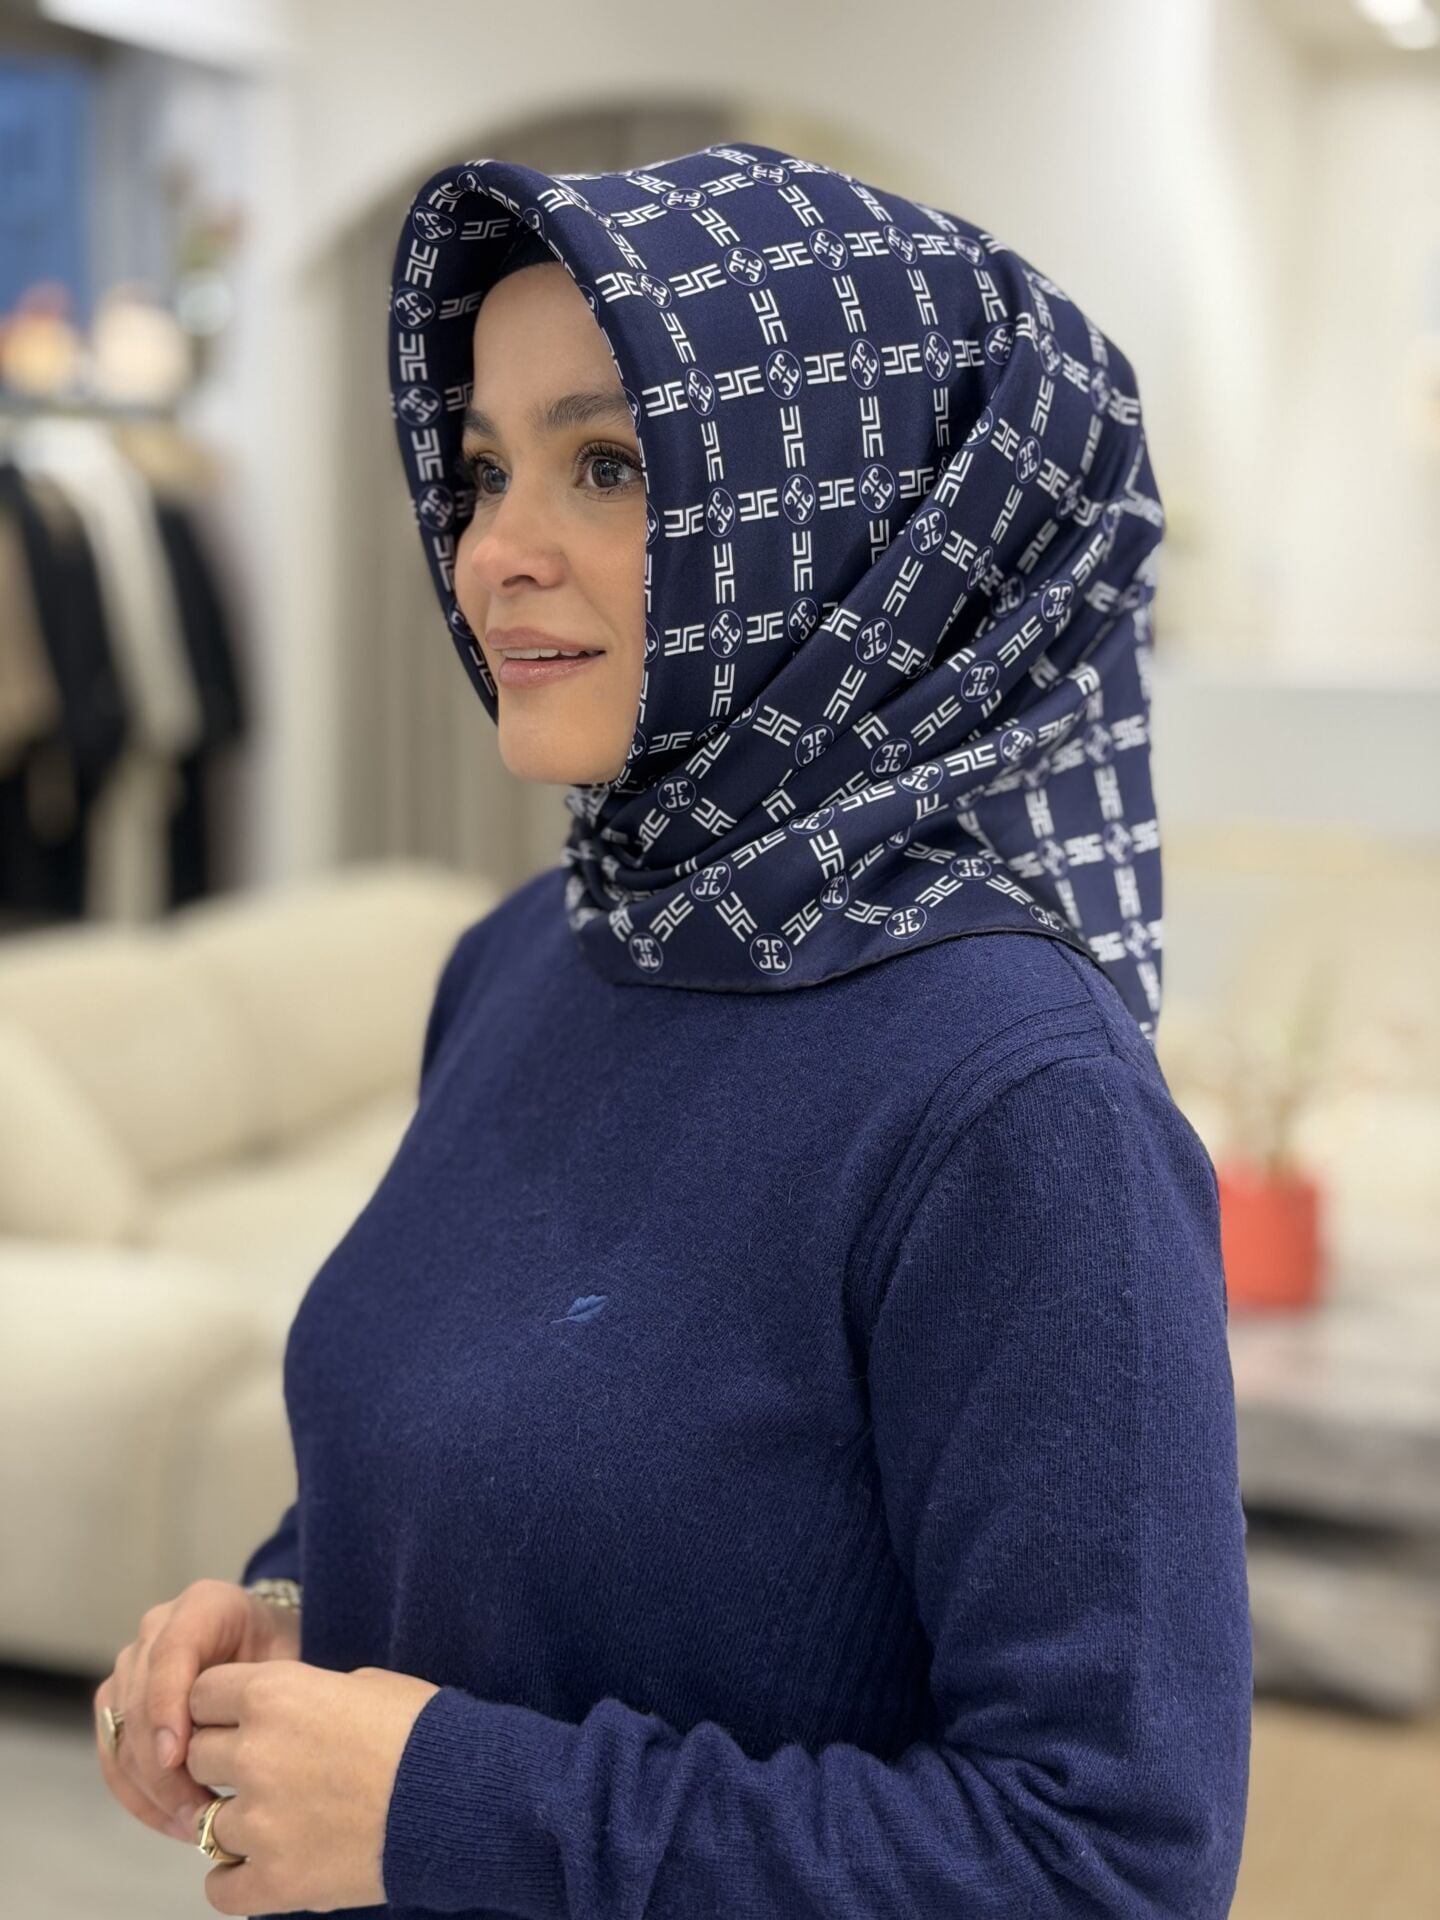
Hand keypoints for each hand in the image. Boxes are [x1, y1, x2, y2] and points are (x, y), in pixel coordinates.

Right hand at [94, 1579, 303, 1847]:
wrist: (270, 1651)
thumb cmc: (285, 1657)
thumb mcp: (287, 1662)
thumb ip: (263, 1691)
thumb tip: (238, 1746)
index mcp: (204, 1604)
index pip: (171, 1651)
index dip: (167, 1705)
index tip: (176, 1758)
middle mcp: (158, 1628)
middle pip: (138, 1698)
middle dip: (161, 1764)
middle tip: (197, 1813)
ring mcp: (133, 1664)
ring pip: (120, 1731)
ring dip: (150, 1788)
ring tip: (194, 1826)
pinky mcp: (118, 1702)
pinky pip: (114, 1752)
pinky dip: (139, 1794)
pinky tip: (174, 1822)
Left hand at [181, 1658, 440, 1913]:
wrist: (460, 1795)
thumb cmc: (421, 1731)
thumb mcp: (361, 1684)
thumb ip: (302, 1696)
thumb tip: (282, 1711)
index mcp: (274, 1693)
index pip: (200, 1693)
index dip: (220, 1707)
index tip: (240, 1719)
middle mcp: (255, 1752)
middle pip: (196, 1756)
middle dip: (224, 1762)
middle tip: (264, 1770)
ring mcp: (261, 1822)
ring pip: (206, 1823)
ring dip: (237, 1821)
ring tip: (279, 1820)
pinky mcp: (276, 1880)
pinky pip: (218, 1885)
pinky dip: (237, 1878)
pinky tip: (265, 1864)